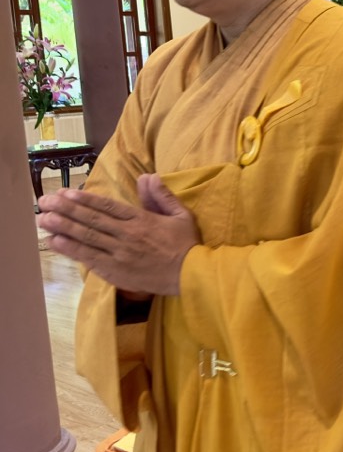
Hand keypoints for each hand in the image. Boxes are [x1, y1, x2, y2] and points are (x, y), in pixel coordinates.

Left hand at [36, 174, 200, 296]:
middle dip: (66, 209)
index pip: (107, 207)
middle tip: (44, 202)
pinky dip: (70, 249)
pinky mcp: (115, 271)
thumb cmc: (186, 245)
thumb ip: (162, 196)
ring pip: (87, 237)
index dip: (85, 199)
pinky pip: (89, 258)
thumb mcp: (181, 215)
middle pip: (91, 220)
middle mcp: (127, 234)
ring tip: (43, 218)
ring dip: (63, 227)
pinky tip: (55, 242)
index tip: (66, 193)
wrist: (191, 275)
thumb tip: (148, 177)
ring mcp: (119, 253)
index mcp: (142, 219)